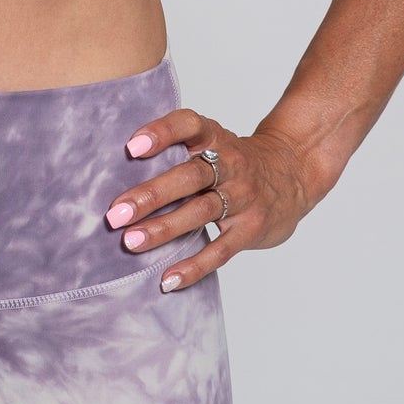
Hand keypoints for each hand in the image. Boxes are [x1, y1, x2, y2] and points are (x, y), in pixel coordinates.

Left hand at [102, 107, 319, 292]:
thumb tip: (110, 167)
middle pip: (189, 176)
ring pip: (201, 212)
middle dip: (151, 194)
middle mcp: (230, 164)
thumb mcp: (212, 140)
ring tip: (131, 242)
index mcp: (215, 137)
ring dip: (164, 228)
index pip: (189, 125)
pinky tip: (167, 279)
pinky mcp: (250, 229)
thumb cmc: (234, 160)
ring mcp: (242, 197)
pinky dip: (193, 266)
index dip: (162, 132)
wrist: (294, 174)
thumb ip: (175, 149)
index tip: (132, 147)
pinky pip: (220, 250)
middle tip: (115, 213)